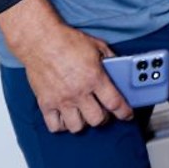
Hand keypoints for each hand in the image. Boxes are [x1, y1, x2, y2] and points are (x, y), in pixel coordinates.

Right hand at [0, 0, 132, 132]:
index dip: (124, 112)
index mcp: (94, 77)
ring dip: (83, 122)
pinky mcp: (45, 103)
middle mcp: (78, 92)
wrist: (41, 40)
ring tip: (84, 114)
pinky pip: (54, 126)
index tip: (127, 115)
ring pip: (76, 127)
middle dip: (104, 117)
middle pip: (97, 119)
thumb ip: (110, 59)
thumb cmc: (67, 41)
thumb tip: (120, 67)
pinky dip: (62, 125)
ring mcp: (61, 100)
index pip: (114, 103)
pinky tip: (65, 116)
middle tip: (103, 111)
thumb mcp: (97, 45)